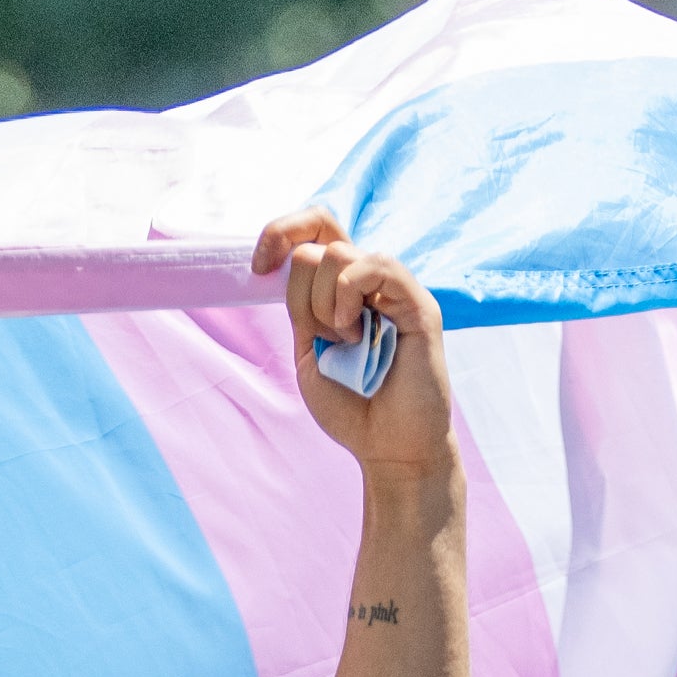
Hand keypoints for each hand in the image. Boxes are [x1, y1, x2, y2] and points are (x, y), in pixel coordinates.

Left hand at [254, 211, 451, 474]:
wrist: (389, 449)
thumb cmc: (353, 408)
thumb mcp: (309, 351)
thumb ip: (300, 306)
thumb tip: (287, 261)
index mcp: (342, 288)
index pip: (314, 227)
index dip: (280, 232)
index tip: (258, 267)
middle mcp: (369, 281)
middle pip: (319, 237)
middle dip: (301, 290)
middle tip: (318, 334)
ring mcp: (394, 289)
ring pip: (339, 253)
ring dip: (324, 303)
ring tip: (346, 343)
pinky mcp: (418, 303)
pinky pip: (376, 266)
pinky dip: (349, 296)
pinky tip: (355, 333)